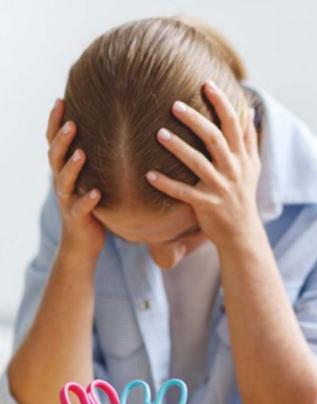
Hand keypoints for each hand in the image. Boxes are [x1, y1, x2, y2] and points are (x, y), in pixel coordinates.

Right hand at [46, 99, 104, 257]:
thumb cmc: (92, 205)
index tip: (60, 100)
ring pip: (65, 181)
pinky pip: (81, 208)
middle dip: (62, 139)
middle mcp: (62, 182)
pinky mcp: (78, 218)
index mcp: (64, 170)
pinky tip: (96, 193)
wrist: (82, 243)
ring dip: (72, 166)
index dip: (54, 122)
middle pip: (56, 156)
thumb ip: (96, 157)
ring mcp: (68, 200)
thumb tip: (115, 128)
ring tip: (81, 153)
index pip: (54, 142)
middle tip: (71, 121)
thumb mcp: (91, 178)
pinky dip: (87, 200)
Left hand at [146, 80, 260, 250]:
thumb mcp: (253, 167)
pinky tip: (149, 175)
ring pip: (199, 163)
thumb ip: (250, 139)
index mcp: (243, 157)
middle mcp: (234, 169)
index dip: (222, 103)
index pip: (234, 124)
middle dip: (196, 120)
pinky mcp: (207, 205)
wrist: (242, 233)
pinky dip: (166, 184)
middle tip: (174, 104)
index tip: (206, 84)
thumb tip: (249, 110)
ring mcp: (221, 187)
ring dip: (178, 147)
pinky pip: (184, 193)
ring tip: (159, 133)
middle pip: (215, 138)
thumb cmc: (243, 195)